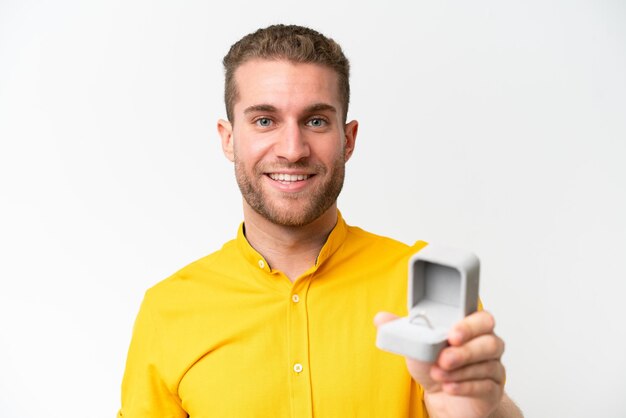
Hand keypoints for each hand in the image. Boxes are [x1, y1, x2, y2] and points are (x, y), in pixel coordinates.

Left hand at [374, 311, 505, 417]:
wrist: (442, 396)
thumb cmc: (434, 363)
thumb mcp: (416, 345)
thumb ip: (401, 329)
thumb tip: (380, 318)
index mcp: (472, 327)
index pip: (483, 319)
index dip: (470, 325)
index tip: (451, 333)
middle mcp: (488, 345)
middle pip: (491, 343)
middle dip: (465, 351)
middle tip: (443, 358)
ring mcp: (493, 368)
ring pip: (487, 366)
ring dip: (460, 371)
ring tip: (437, 373)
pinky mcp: (492, 390)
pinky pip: (484, 386)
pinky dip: (464, 386)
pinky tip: (449, 387)